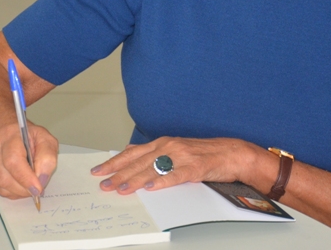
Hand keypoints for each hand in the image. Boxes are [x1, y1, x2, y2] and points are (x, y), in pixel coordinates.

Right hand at [0, 122, 57, 198]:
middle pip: (4, 176)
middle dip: (22, 188)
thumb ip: (47, 157)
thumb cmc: (31, 136)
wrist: (11, 131)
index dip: (26, 178)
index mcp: (11, 134)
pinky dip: (10, 192)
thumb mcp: (46, 139)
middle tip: (36, 190)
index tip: (38, 189)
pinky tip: (19, 187)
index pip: (13, 160)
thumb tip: (41, 179)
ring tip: (29, 189)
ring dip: (17, 192)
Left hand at [90, 137, 259, 194]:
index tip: (99, 170)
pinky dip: (161, 182)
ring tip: (121, 188)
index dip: (115, 162)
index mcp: (163, 142)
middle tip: (103, 184)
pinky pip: (175, 176)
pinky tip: (150, 188)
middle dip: (118, 173)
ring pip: (153, 168)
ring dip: (134, 179)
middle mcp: (169, 146)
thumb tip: (130, 153)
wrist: (230, 153)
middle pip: (139, 161)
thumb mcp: (175, 148)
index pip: (133, 153)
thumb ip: (154, 152)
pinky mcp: (194, 168)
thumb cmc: (202, 153)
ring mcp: (182, 156)